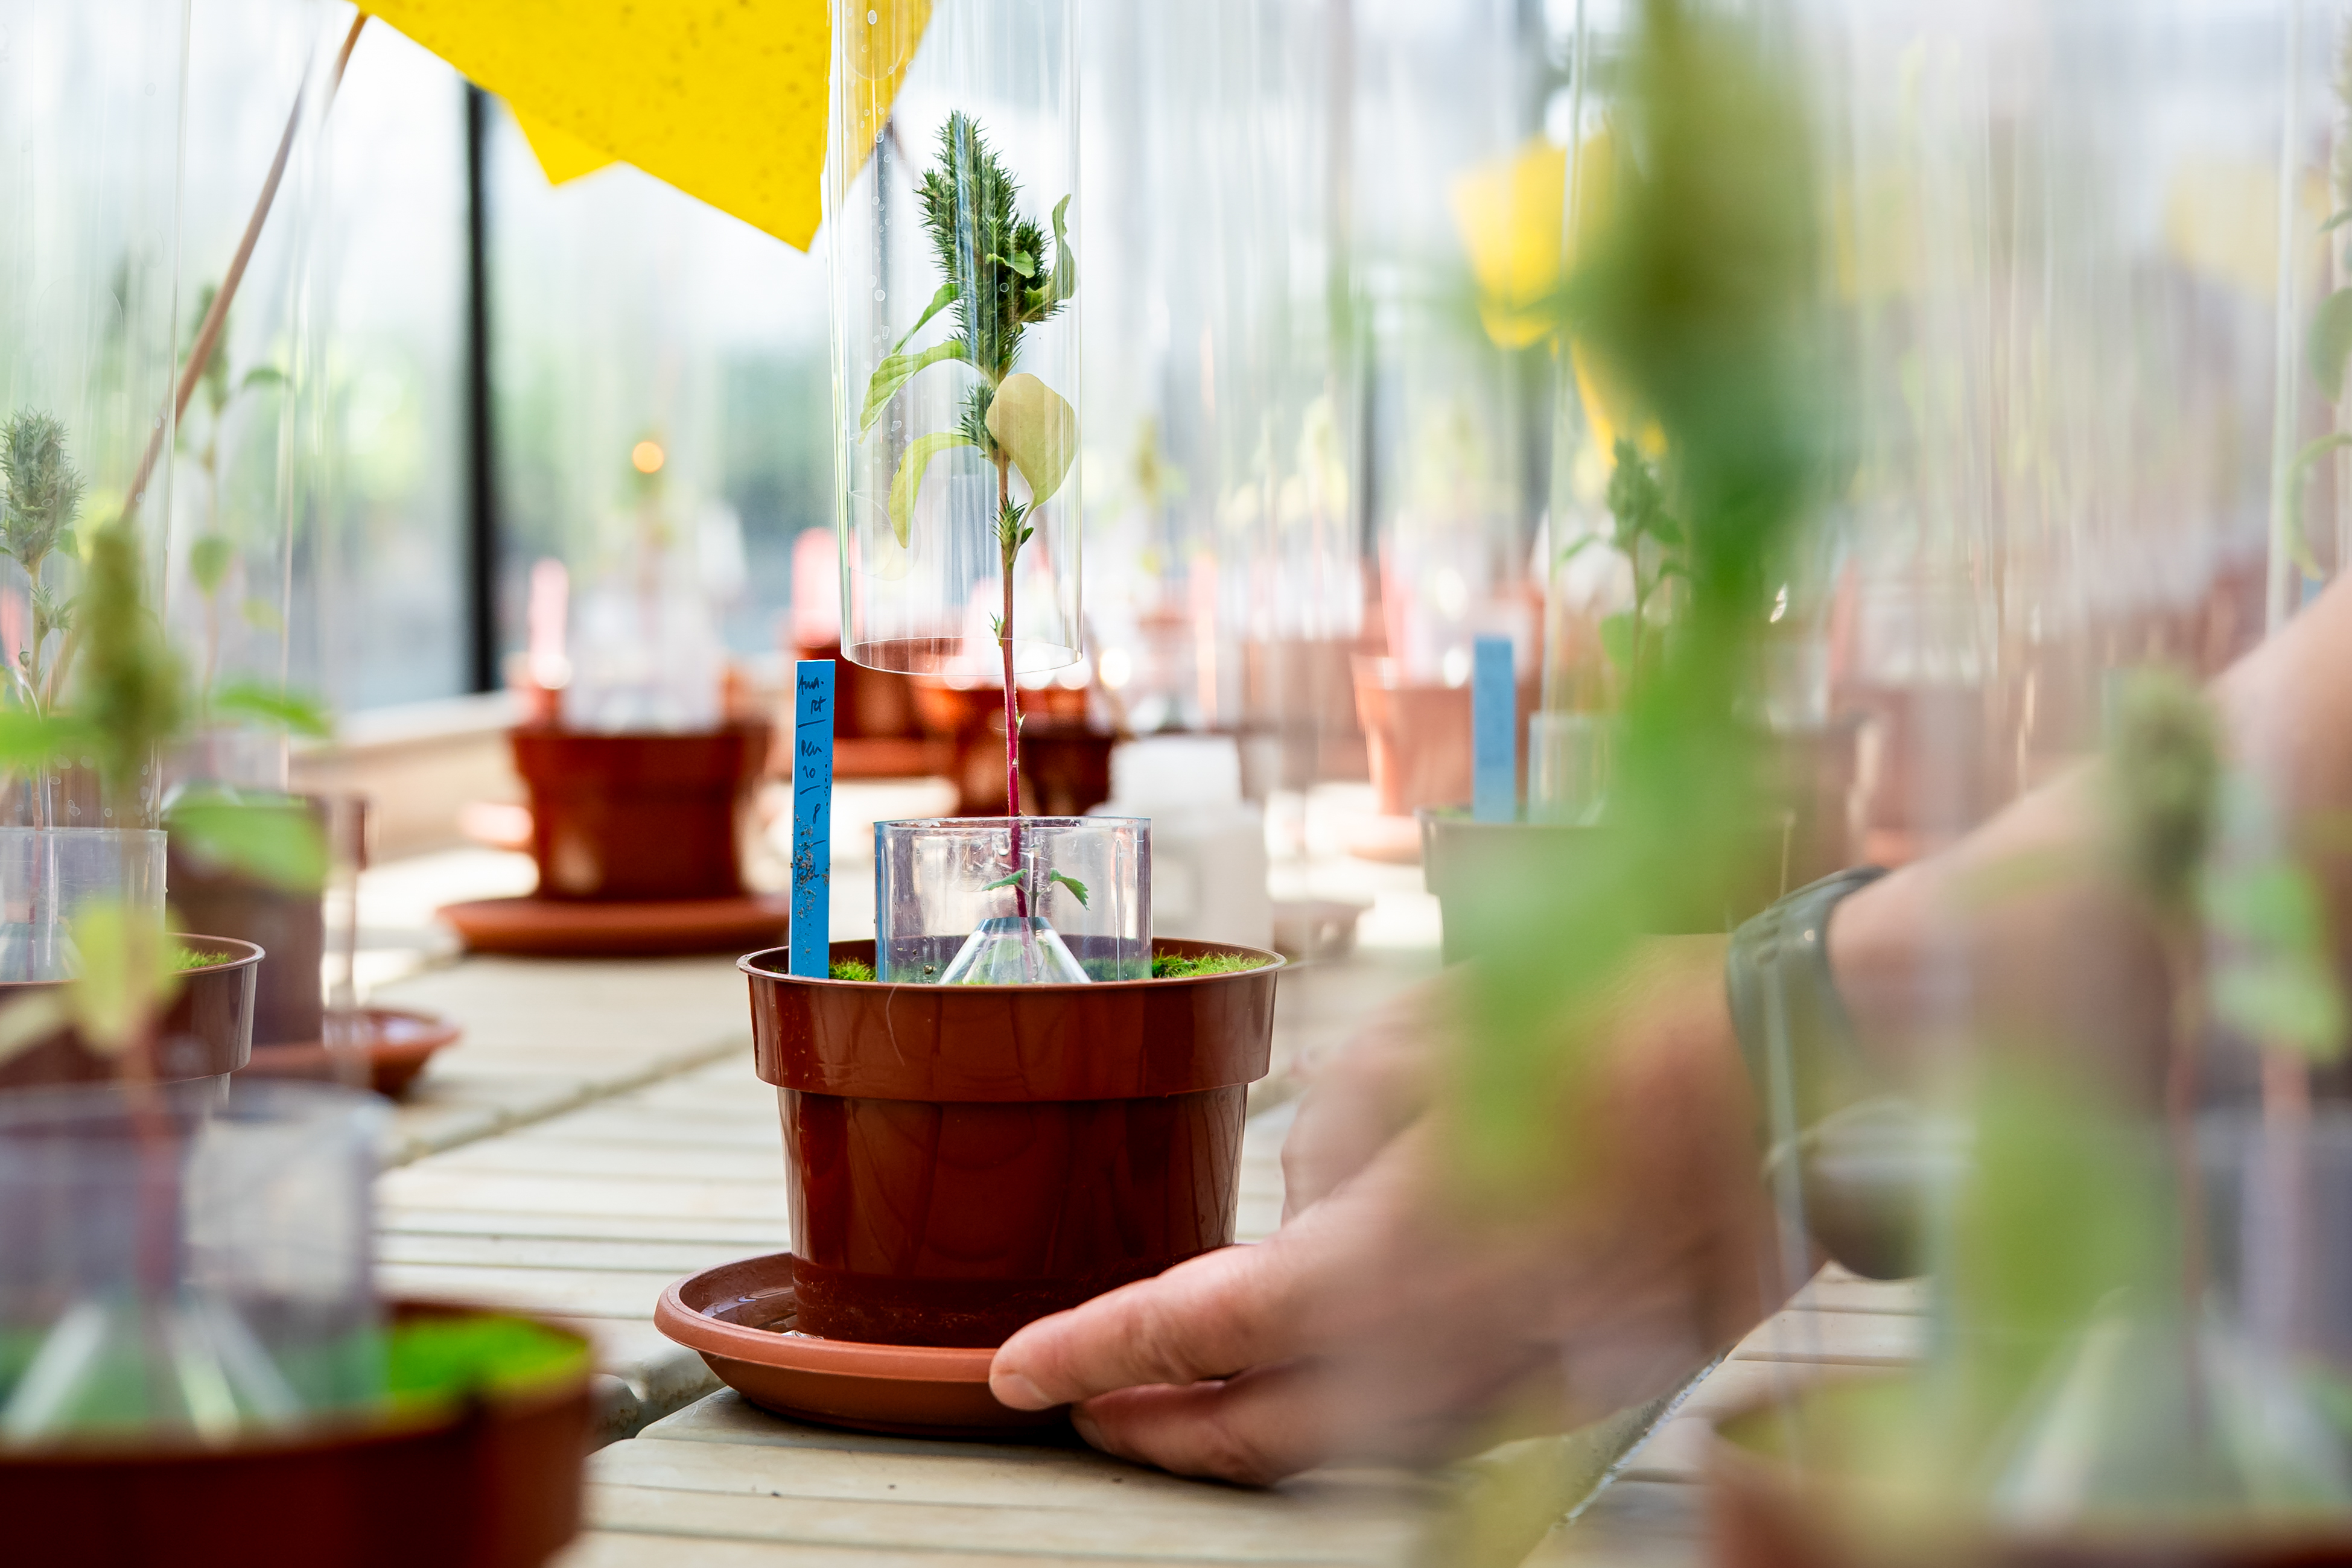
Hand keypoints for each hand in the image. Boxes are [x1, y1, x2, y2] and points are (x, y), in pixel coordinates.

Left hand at [989, 937, 1774, 1483]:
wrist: (1784, 1070)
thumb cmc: (1597, 1022)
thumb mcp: (1416, 1042)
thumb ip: (1326, 1146)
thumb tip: (1304, 1214)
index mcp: (1390, 1256)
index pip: (1199, 1334)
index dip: (1095, 1356)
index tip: (1017, 1373)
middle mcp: (1444, 1349)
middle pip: (1260, 1432)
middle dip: (1156, 1427)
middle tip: (1080, 1406)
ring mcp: (1519, 1385)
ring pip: (1349, 1454)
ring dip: (1250, 1442)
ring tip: (1178, 1411)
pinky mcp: (1583, 1389)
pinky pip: (1443, 1436)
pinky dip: (1362, 1430)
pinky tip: (1331, 1399)